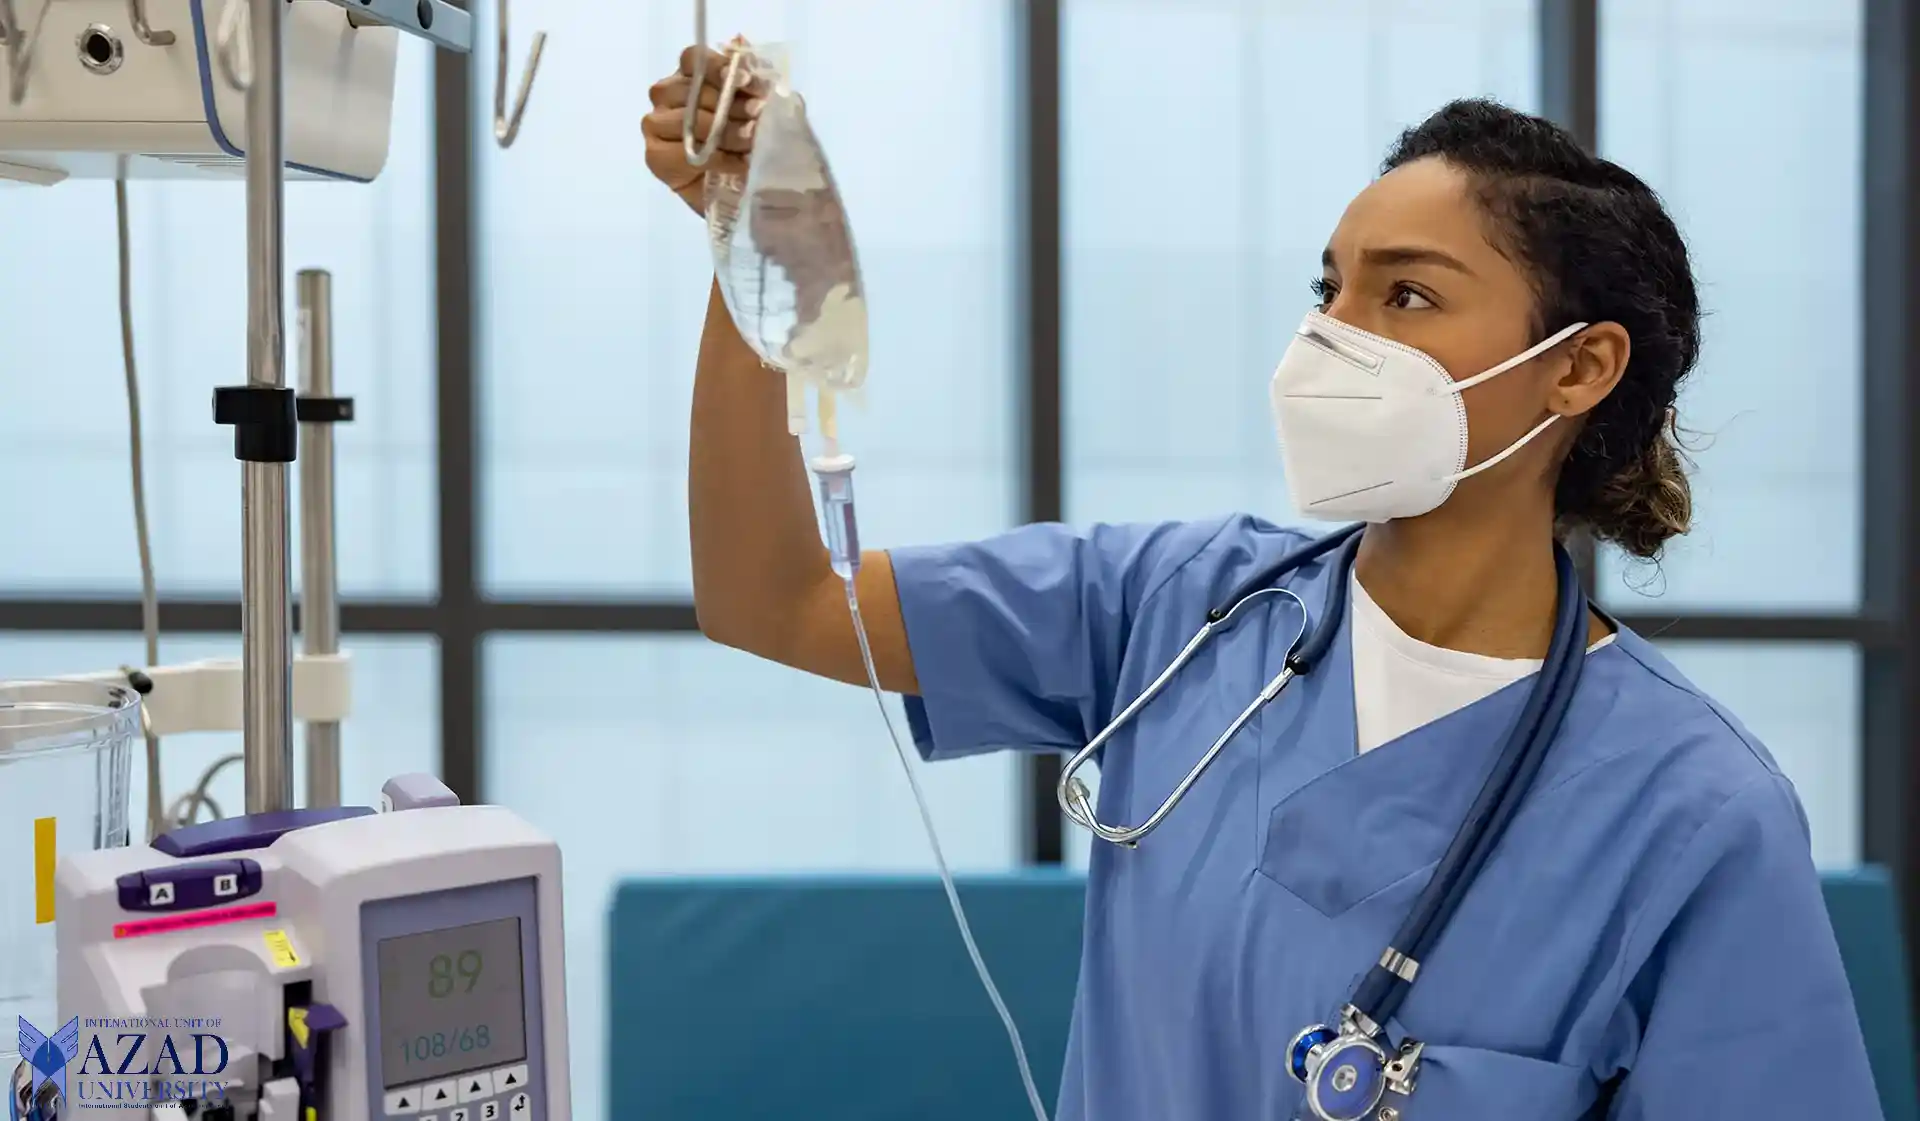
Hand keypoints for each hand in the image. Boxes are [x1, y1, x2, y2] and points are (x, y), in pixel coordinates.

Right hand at [644, 45, 765, 214]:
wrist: (746, 194)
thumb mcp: (762, 112)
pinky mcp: (655, 157)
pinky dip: (715, 159)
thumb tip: (743, 49)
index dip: (717, 67)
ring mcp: (657, 126)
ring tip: (751, 141)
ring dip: (723, 131)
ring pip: (686, 120)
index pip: (693, 59)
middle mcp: (668, 97)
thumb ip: (752, 82)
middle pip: (688, 89)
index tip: (746, 81)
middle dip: (728, 103)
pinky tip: (736, 164)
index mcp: (690, 78)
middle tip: (757, 116)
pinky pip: (683, 152)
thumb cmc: (751, 147)